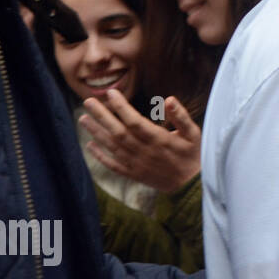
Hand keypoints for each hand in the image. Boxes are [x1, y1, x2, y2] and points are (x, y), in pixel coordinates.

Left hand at [80, 91, 199, 193]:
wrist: (192, 185)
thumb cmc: (193, 155)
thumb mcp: (194, 133)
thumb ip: (181, 116)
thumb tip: (169, 99)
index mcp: (159, 140)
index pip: (135, 121)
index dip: (121, 107)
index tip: (111, 93)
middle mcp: (145, 152)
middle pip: (118, 132)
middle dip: (102, 116)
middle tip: (88, 101)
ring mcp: (137, 164)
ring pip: (113, 146)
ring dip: (96, 132)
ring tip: (83, 118)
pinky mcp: (134, 174)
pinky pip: (113, 165)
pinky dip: (100, 156)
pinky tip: (89, 145)